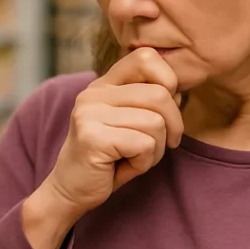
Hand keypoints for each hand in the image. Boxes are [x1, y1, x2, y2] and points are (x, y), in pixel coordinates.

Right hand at [42, 48, 183, 215]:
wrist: (71, 191)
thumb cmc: (109, 159)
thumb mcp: (131, 123)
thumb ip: (150, 101)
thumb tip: (178, 90)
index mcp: (104, 84)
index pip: (146, 57)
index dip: (168, 81)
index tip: (163, 111)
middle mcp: (94, 93)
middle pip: (160, 94)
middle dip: (172, 126)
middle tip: (157, 145)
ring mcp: (90, 113)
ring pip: (156, 123)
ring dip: (156, 149)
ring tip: (134, 157)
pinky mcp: (92, 137)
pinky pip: (145, 144)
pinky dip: (144, 162)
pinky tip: (123, 167)